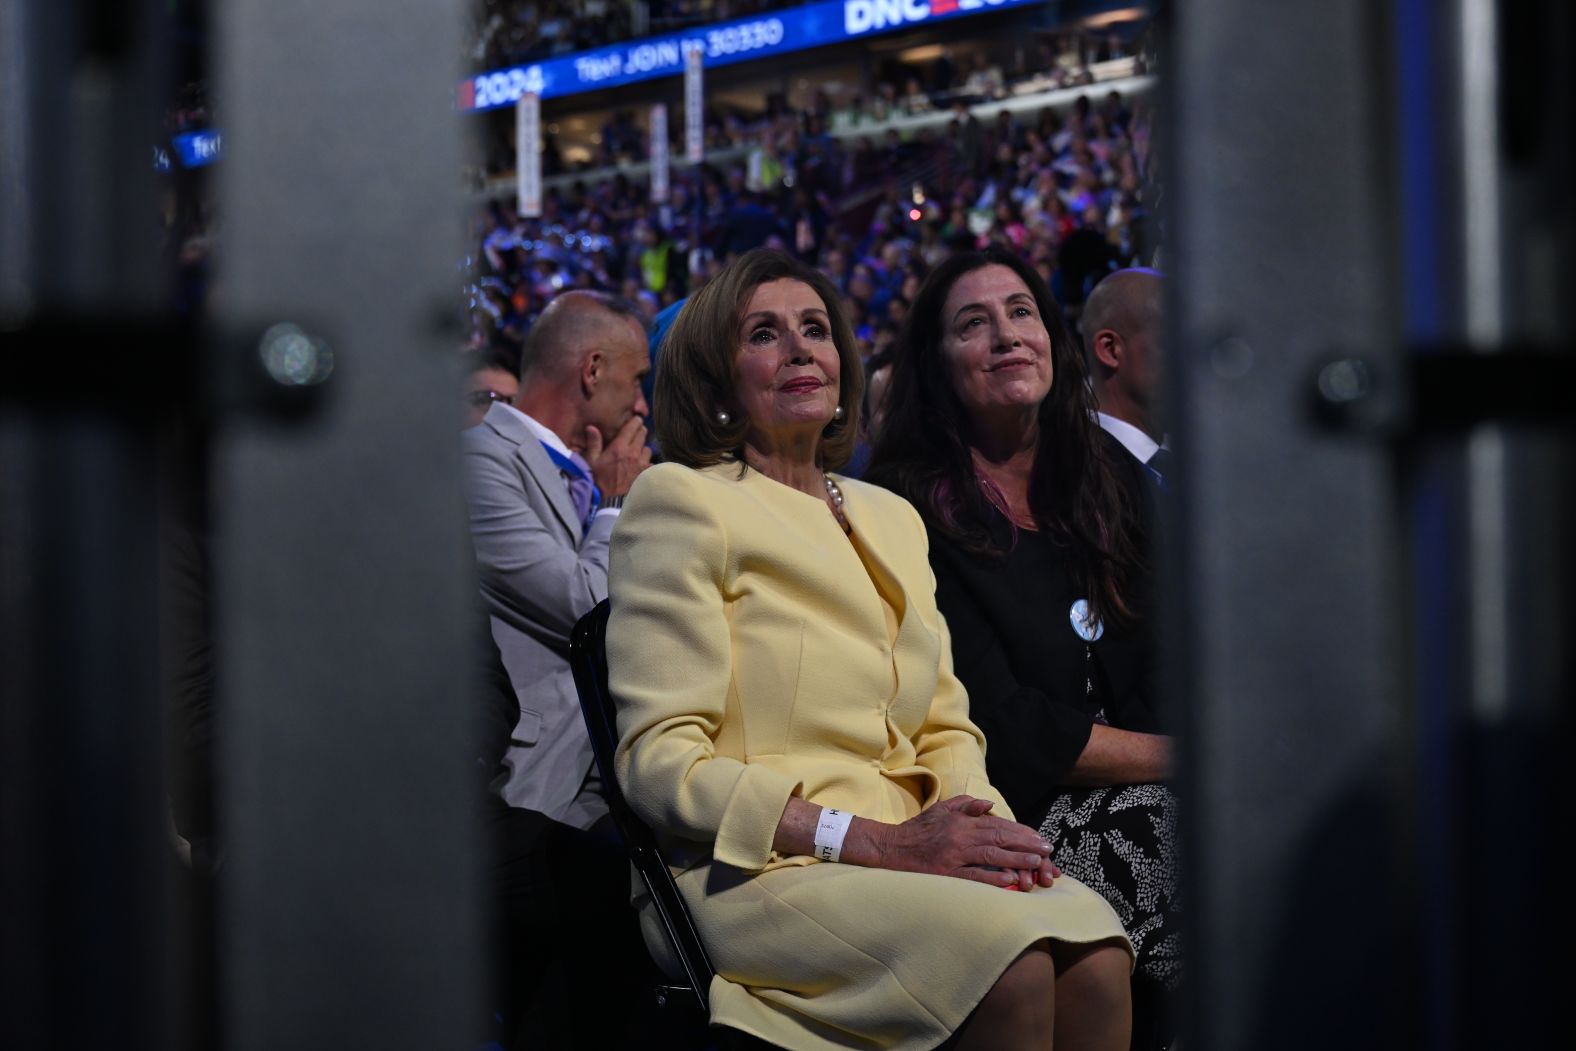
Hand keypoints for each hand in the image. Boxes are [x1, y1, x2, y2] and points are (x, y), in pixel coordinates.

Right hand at [584, 415, 650, 497]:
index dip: (635, 421)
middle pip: (643, 434)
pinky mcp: (644, 474)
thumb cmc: (595, 477)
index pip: (633, 426)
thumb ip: (594, 442)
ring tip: (636, 453)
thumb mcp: (591, 459)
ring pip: (648, 448)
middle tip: (634, 434)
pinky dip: (647, 463)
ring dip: (643, 448)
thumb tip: (591, 427)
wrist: (604, 497)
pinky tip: (641, 466)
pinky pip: (651, 464)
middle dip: (639, 432)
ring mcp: (640, 464)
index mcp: (619, 446)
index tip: (635, 419)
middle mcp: (632, 453)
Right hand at [869, 796, 1058, 890]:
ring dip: (1016, 859)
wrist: (890, 846)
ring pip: (991, 855)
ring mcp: (954, 855)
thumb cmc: (918, 829)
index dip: (1021, 831)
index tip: (1039, 838)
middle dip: (1026, 844)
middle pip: (999, 838)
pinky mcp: (946, 873)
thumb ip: (965, 805)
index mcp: (961, 821)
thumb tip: (988, 805)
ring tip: (1038, 863)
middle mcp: (960, 835)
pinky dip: (992, 877)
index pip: (998, 824)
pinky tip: (1010, 880)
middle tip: (1047, 850)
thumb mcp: (941, 809)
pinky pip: (972, 876)